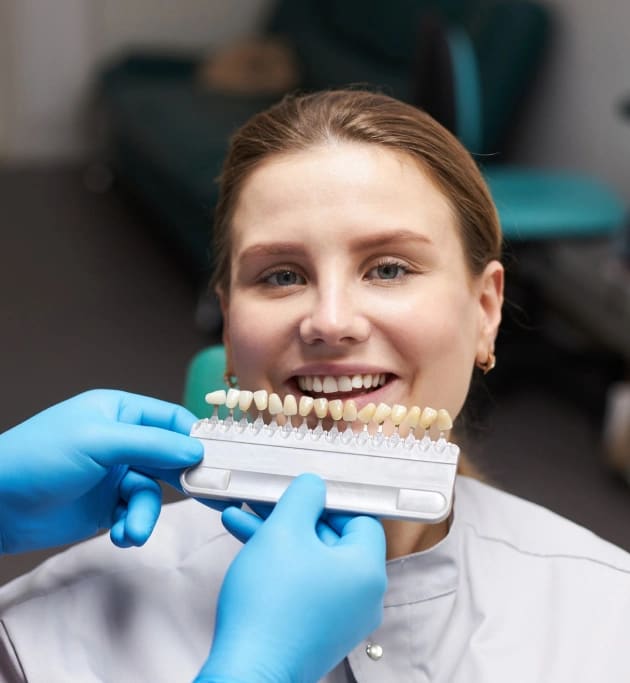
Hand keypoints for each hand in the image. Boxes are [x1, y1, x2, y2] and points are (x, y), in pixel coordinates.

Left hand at [0, 390, 203, 553]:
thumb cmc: (38, 458)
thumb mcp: (99, 442)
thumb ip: (152, 444)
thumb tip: (196, 450)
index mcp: (120, 412)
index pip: (171, 419)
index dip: (194, 438)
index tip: (214, 459)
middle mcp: (122, 440)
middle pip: (169, 456)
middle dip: (181, 480)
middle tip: (206, 497)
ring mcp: (114, 473)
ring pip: (152, 492)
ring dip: (145, 514)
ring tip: (131, 531)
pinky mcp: (106, 504)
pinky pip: (135, 513)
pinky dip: (131, 525)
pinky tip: (119, 534)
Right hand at [195, 473, 386, 682]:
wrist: (246, 673)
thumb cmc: (269, 604)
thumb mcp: (285, 530)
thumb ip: (304, 497)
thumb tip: (315, 485)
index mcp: (367, 571)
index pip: (360, 519)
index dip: (328, 501)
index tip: (300, 494)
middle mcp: (362, 597)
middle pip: (331, 540)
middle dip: (291, 518)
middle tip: (263, 502)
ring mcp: (341, 618)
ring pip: (311, 561)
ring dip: (277, 538)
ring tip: (239, 519)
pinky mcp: (317, 632)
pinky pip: (304, 586)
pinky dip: (280, 566)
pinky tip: (245, 546)